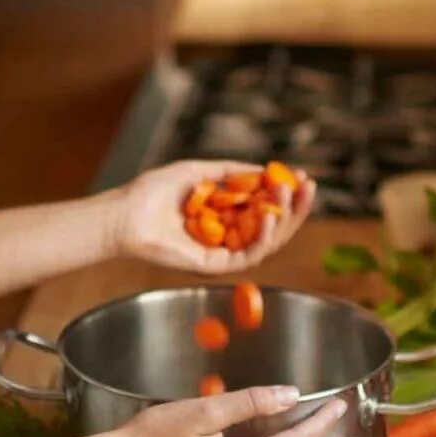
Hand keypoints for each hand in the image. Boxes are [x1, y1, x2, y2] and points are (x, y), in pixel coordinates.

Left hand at [111, 160, 315, 274]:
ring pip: (267, 242)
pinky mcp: (215, 267)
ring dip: (283, 218)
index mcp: (225, 216)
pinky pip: (248, 256)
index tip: (303, 176)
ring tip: (289, 194)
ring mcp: (223, 253)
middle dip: (295, 207)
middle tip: (310, 187)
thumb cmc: (153, 192)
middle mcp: (228, 237)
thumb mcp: (198, 171)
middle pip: (273, 226)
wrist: (125, 215)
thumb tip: (264, 169)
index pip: (265, 207)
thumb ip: (231, 172)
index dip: (286, 193)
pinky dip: (263, 237)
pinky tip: (270, 217)